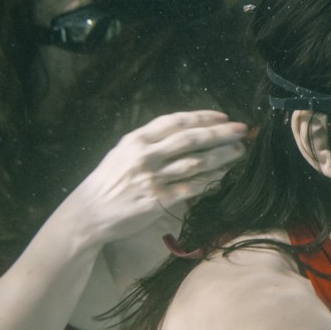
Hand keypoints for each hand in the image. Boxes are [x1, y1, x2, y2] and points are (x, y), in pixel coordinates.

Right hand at [64, 110, 248, 245]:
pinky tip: (224, 175)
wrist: (88, 213)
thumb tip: (186, 136)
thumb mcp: (123, 153)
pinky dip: (209, 180)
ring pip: (194, 163)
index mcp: (136, 139)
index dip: (202, 117)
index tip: (224, 116)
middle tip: (242, 130)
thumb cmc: (108, 182)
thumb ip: (151, 143)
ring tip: (240, 151)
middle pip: (190, 139)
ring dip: (221, 156)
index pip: (176, 122)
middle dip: (219, 133)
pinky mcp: (157, 200)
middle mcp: (145, 155)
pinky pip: (190, 188)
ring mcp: (151, 178)